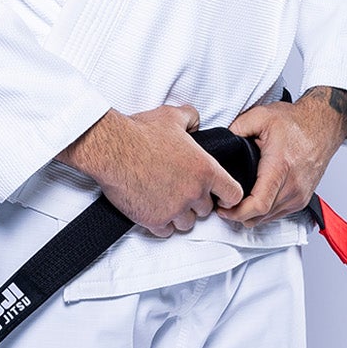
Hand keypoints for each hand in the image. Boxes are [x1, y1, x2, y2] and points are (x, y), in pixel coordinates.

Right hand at [58, 104, 243, 237]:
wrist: (113, 149)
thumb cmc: (141, 132)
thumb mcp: (173, 115)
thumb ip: (191, 118)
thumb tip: (196, 123)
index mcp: (205, 170)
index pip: (233, 194)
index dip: (227, 195)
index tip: (220, 196)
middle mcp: (194, 193)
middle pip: (206, 210)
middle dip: (196, 202)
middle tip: (182, 191)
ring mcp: (174, 209)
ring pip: (187, 223)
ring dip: (180, 216)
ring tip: (167, 202)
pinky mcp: (154, 220)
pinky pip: (166, 232)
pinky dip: (161, 224)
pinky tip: (154, 211)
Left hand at [220, 87, 346, 224]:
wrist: (323, 126)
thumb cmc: (296, 123)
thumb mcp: (261, 116)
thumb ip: (236, 128)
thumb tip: (221, 142)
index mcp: (280, 167)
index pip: (259, 204)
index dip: (236, 211)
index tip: (223, 207)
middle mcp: (292, 185)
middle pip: (260, 216)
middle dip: (238, 215)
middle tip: (223, 205)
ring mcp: (299, 195)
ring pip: (268, 219)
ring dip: (251, 215)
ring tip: (236, 202)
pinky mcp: (302, 200)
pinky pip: (278, 214)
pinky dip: (264, 213)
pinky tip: (254, 201)